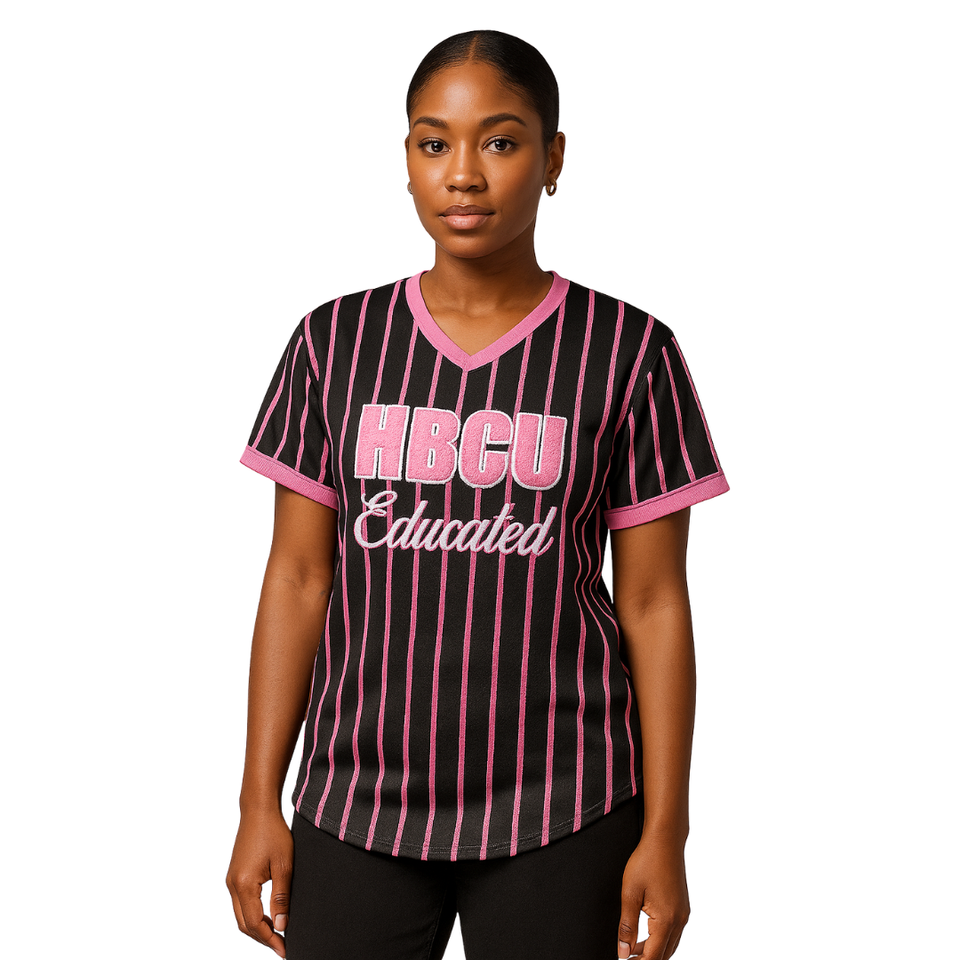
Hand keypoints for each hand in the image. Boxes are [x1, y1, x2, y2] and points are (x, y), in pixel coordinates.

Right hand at [226, 808, 293, 957]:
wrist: (258, 810)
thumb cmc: (273, 833)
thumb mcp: (284, 866)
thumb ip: (282, 897)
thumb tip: (281, 926)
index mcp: (243, 884)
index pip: (255, 924)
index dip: (270, 940)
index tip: (285, 949)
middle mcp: (232, 885)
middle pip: (245, 924)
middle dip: (263, 938)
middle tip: (282, 946)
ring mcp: (231, 880)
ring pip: (241, 915)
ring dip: (258, 928)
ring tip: (278, 934)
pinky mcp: (234, 875)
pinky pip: (241, 904)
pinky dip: (253, 915)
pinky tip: (268, 916)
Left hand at [617, 834, 689, 958]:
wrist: (665, 841)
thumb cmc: (647, 861)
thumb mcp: (630, 894)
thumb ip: (626, 926)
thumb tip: (624, 951)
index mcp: (666, 920)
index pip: (653, 957)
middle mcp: (679, 920)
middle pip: (664, 955)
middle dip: (645, 959)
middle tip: (627, 956)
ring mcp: (683, 914)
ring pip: (670, 945)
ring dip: (653, 951)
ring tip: (632, 948)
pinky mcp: (683, 907)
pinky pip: (673, 933)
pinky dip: (660, 939)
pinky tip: (646, 935)